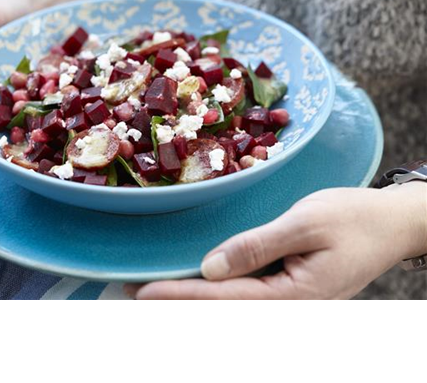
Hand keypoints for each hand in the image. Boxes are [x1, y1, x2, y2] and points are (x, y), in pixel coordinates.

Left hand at [125, 182, 426, 300]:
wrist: (390, 223)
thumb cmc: (353, 218)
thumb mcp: (304, 224)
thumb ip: (256, 246)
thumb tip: (210, 268)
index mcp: (295, 295)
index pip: (226, 302)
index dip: (183, 297)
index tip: (145, 294)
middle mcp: (290, 306)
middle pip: (226, 312)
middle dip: (183, 306)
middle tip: (139, 296)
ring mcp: (291, 301)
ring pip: (235, 305)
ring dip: (197, 299)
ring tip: (157, 293)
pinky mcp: (290, 290)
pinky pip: (250, 292)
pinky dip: (220, 289)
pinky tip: (197, 282)